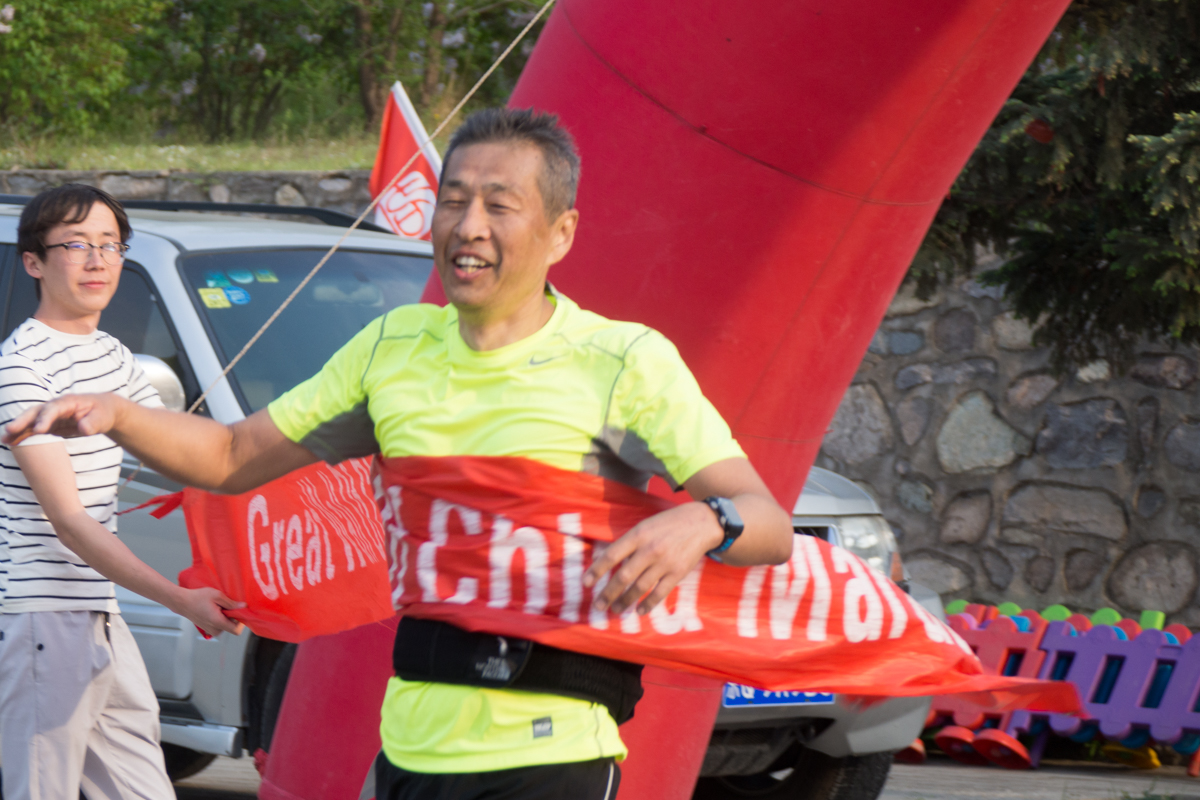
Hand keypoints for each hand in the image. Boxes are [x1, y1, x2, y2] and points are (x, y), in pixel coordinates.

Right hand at [3, 394, 117, 444]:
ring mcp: (49, 415)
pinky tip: (10, 442)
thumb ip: (93, 424)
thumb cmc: (102, 413)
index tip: (40, 430)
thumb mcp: (102, 419)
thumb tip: (84, 429)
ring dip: (17, 429)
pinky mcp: (48, 424)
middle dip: (23, 420)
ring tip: (4, 439)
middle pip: (36, 412)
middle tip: (10, 430)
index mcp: (68, 402)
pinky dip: (21, 435)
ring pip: (30, 420)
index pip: (54, 409)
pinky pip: (32, 429)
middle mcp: (55, 407)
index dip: (46, 418)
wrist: (101, 411)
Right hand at [174, 586, 245, 637]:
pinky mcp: (207, 629)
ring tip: (219, 607)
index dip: (241, 622)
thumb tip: (244, 606)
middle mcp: (214, 629)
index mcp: (217, 622)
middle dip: (233, 617)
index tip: (240, 612)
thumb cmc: (197, 597)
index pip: (236, 630)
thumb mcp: (217, 595)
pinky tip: (215, 609)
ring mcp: (210, 630)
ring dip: (226, 617)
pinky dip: (220, 618)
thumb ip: (231, 603)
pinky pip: (219, 625)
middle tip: (227, 606)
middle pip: (232, 627)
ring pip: (226, 626)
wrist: (182, 602)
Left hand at [583, 502, 722, 615]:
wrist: (701, 522)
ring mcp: (664, 563)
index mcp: (638, 535)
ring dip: (625, 602)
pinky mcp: (678, 573)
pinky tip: (639, 611)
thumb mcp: (645, 525)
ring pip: (640, 588)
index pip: (611, 555)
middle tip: (598, 605)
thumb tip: (610, 562)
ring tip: (616, 609)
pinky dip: (648, 604)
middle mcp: (649, 550)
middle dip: (608, 593)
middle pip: (623, 576)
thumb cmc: (668, 523)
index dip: (596, 571)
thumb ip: (629, 542)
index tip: (586, 583)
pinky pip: (660, 593)